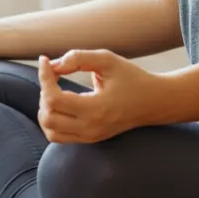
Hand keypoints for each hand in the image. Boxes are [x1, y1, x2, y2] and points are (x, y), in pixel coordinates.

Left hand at [37, 49, 160, 143]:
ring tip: (57, 90)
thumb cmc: (132, 78)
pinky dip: (51, 120)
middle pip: (47, 117)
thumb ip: (78, 58)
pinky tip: (62, 102)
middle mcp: (90, 128)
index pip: (54, 99)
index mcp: (96, 109)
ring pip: (49, 130)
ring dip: (45, 108)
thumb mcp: (107, 60)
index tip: (45, 60)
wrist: (154, 102)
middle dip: (44, 92)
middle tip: (55, 75)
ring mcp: (90, 136)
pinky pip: (58, 136)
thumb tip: (53, 65)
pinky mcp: (90, 139)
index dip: (44, 76)